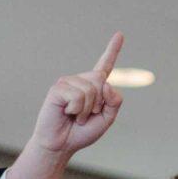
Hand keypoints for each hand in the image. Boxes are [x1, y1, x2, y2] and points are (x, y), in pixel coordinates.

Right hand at [30, 33, 124, 155]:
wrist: (62, 144)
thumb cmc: (82, 132)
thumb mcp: (107, 119)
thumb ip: (114, 102)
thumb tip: (106, 84)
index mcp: (94, 87)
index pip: (105, 66)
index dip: (112, 50)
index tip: (120, 34)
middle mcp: (81, 81)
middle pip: (102, 82)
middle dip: (99, 103)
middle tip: (86, 115)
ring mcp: (68, 83)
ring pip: (91, 91)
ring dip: (86, 110)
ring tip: (76, 116)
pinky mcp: (57, 88)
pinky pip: (77, 96)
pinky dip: (76, 110)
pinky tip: (67, 113)